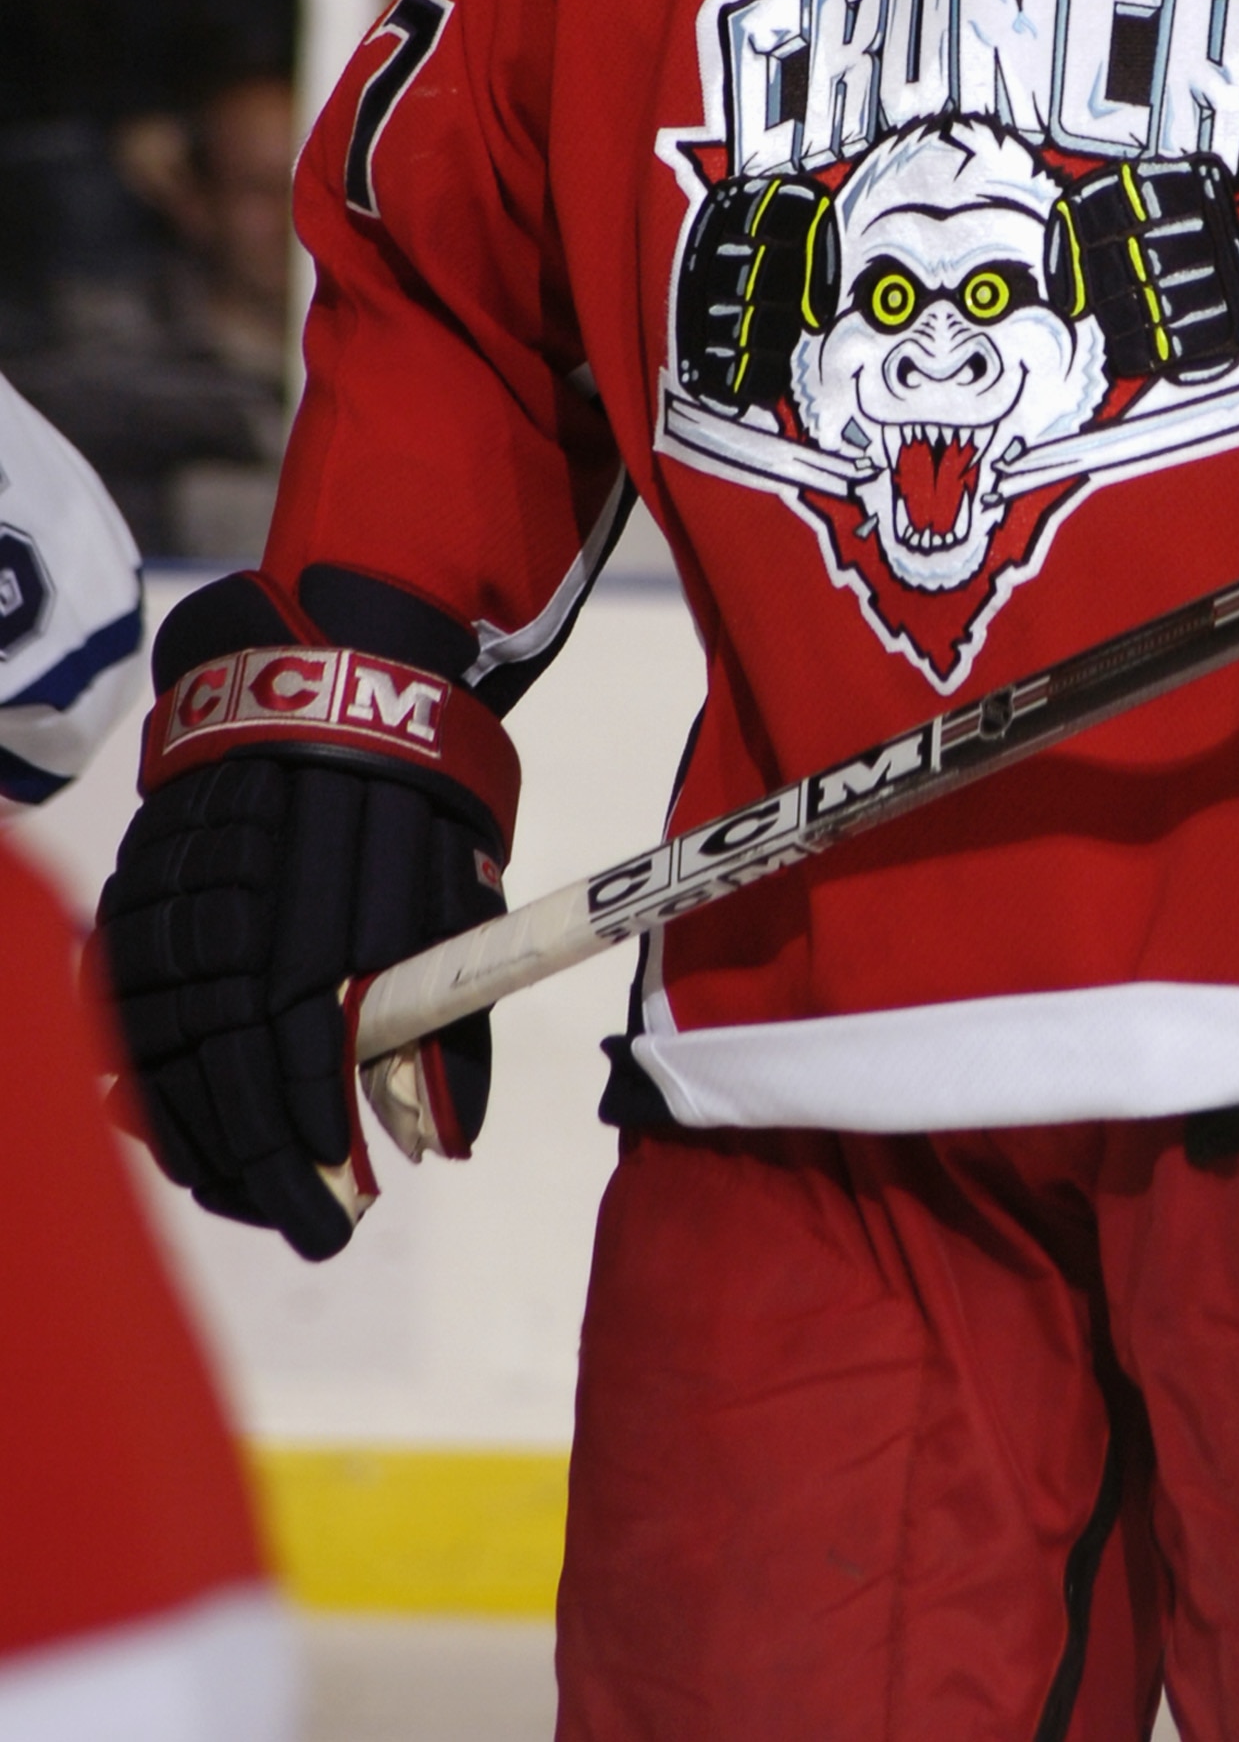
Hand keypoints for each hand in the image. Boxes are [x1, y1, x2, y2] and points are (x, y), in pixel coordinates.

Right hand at [95, 579, 517, 1259]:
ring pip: (159, 1047)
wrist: (327, 666)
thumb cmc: (415, 790)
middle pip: (223, 1065)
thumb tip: (444, 1141)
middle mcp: (237, 904)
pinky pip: (121, 1003)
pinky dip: (139, 1079)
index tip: (338, 1208)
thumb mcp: (459, 885)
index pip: (300, 1051)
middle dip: (260, 1165)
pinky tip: (168, 1129)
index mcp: (324, 901)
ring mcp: (173, 893)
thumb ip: (448, 1013)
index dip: (312, 1140)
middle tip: (303, 1228)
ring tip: (242, 1194)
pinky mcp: (135, 883)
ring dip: (196, 1137)